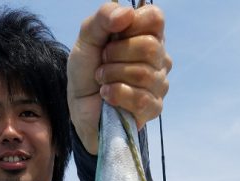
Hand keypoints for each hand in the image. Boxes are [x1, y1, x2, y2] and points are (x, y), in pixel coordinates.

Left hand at [67, 2, 171, 153]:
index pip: (155, 18)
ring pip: (144, 74)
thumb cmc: (87, 71)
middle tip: (103, 62)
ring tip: (102, 80)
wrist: (79, 106)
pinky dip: (117, 95)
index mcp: (147, 35)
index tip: (113, 36)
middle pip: (150, 46)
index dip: (131, 24)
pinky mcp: (154, 108)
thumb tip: (127, 14)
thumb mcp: (87, 37)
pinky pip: (141, 99)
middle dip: (116, 54)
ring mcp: (159, 84)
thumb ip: (103, 17)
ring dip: (113, 76)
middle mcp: (159, 57)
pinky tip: (107, 95)